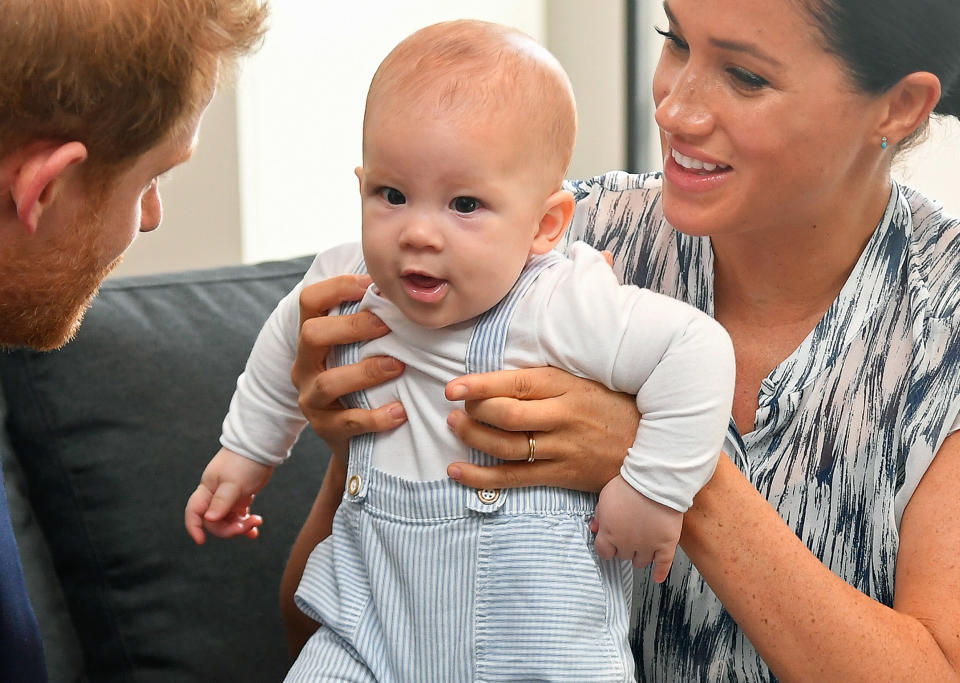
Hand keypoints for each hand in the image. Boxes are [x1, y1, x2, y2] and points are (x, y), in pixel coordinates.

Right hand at [184, 447, 272, 544]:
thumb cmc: (245, 462)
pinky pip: (239, 515)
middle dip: (230, 528)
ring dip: (240, 526)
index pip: (194, 512)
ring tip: (256, 522)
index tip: (201, 541)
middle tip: (248, 525)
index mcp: (208, 490)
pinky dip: (246, 522)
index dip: (194, 527)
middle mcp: (215, 495)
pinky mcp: (240, 497)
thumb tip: (209, 519)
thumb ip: (221, 502)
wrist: (261, 447)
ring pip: (228, 520)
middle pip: (214, 521)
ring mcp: (228, 497)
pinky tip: (255, 529)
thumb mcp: (234, 483)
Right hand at [293, 274, 406, 454]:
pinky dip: (376, 416)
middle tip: (387, 325)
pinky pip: (348, 422)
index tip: (372, 285)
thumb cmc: (365, 384)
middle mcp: (304, 366)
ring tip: (398, 366)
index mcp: (312, 339)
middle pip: (311, 334)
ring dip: (366, 372)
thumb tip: (405, 285)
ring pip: (328, 382)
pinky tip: (400, 411)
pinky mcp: (325, 429)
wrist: (356, 443)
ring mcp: (311, 399)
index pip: (310, 301)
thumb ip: (373, 322)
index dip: (337, 287)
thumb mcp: (360, 350)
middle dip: (351, 326)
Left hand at [443, 367, 638, 492]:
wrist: (652, 447)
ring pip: (506, 447)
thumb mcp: (583, 381)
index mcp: (566, 387)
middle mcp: (563, 417)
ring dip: (472, 438)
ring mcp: (562, 449)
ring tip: (454, 428)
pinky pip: (514, 478)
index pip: (516, 383)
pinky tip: (457, 471)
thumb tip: (497, 378)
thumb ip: (545, 381)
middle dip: (473, 412)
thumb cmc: (611, 407)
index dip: (480, 385)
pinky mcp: (561, 475)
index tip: (453, 388)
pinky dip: (481, 477)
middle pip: (506, 416)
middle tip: (455, 409)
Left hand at [591, 475, 681, 582]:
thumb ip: (599, 515)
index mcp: (610, 534)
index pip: (604, 552)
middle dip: (624, 548)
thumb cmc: (629, 486)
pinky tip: (658, 577)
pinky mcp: (666, 545)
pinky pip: (663, 564)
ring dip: (639, 557)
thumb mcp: (605, 497)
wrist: (655, 482)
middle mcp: (627, 544)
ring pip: (641, 562)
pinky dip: (660, 572)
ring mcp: (647, 546)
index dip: (607, 548)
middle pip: (623, 556)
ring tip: (641, 550)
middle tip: (629, 539)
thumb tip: (595, 528)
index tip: (610, 545)